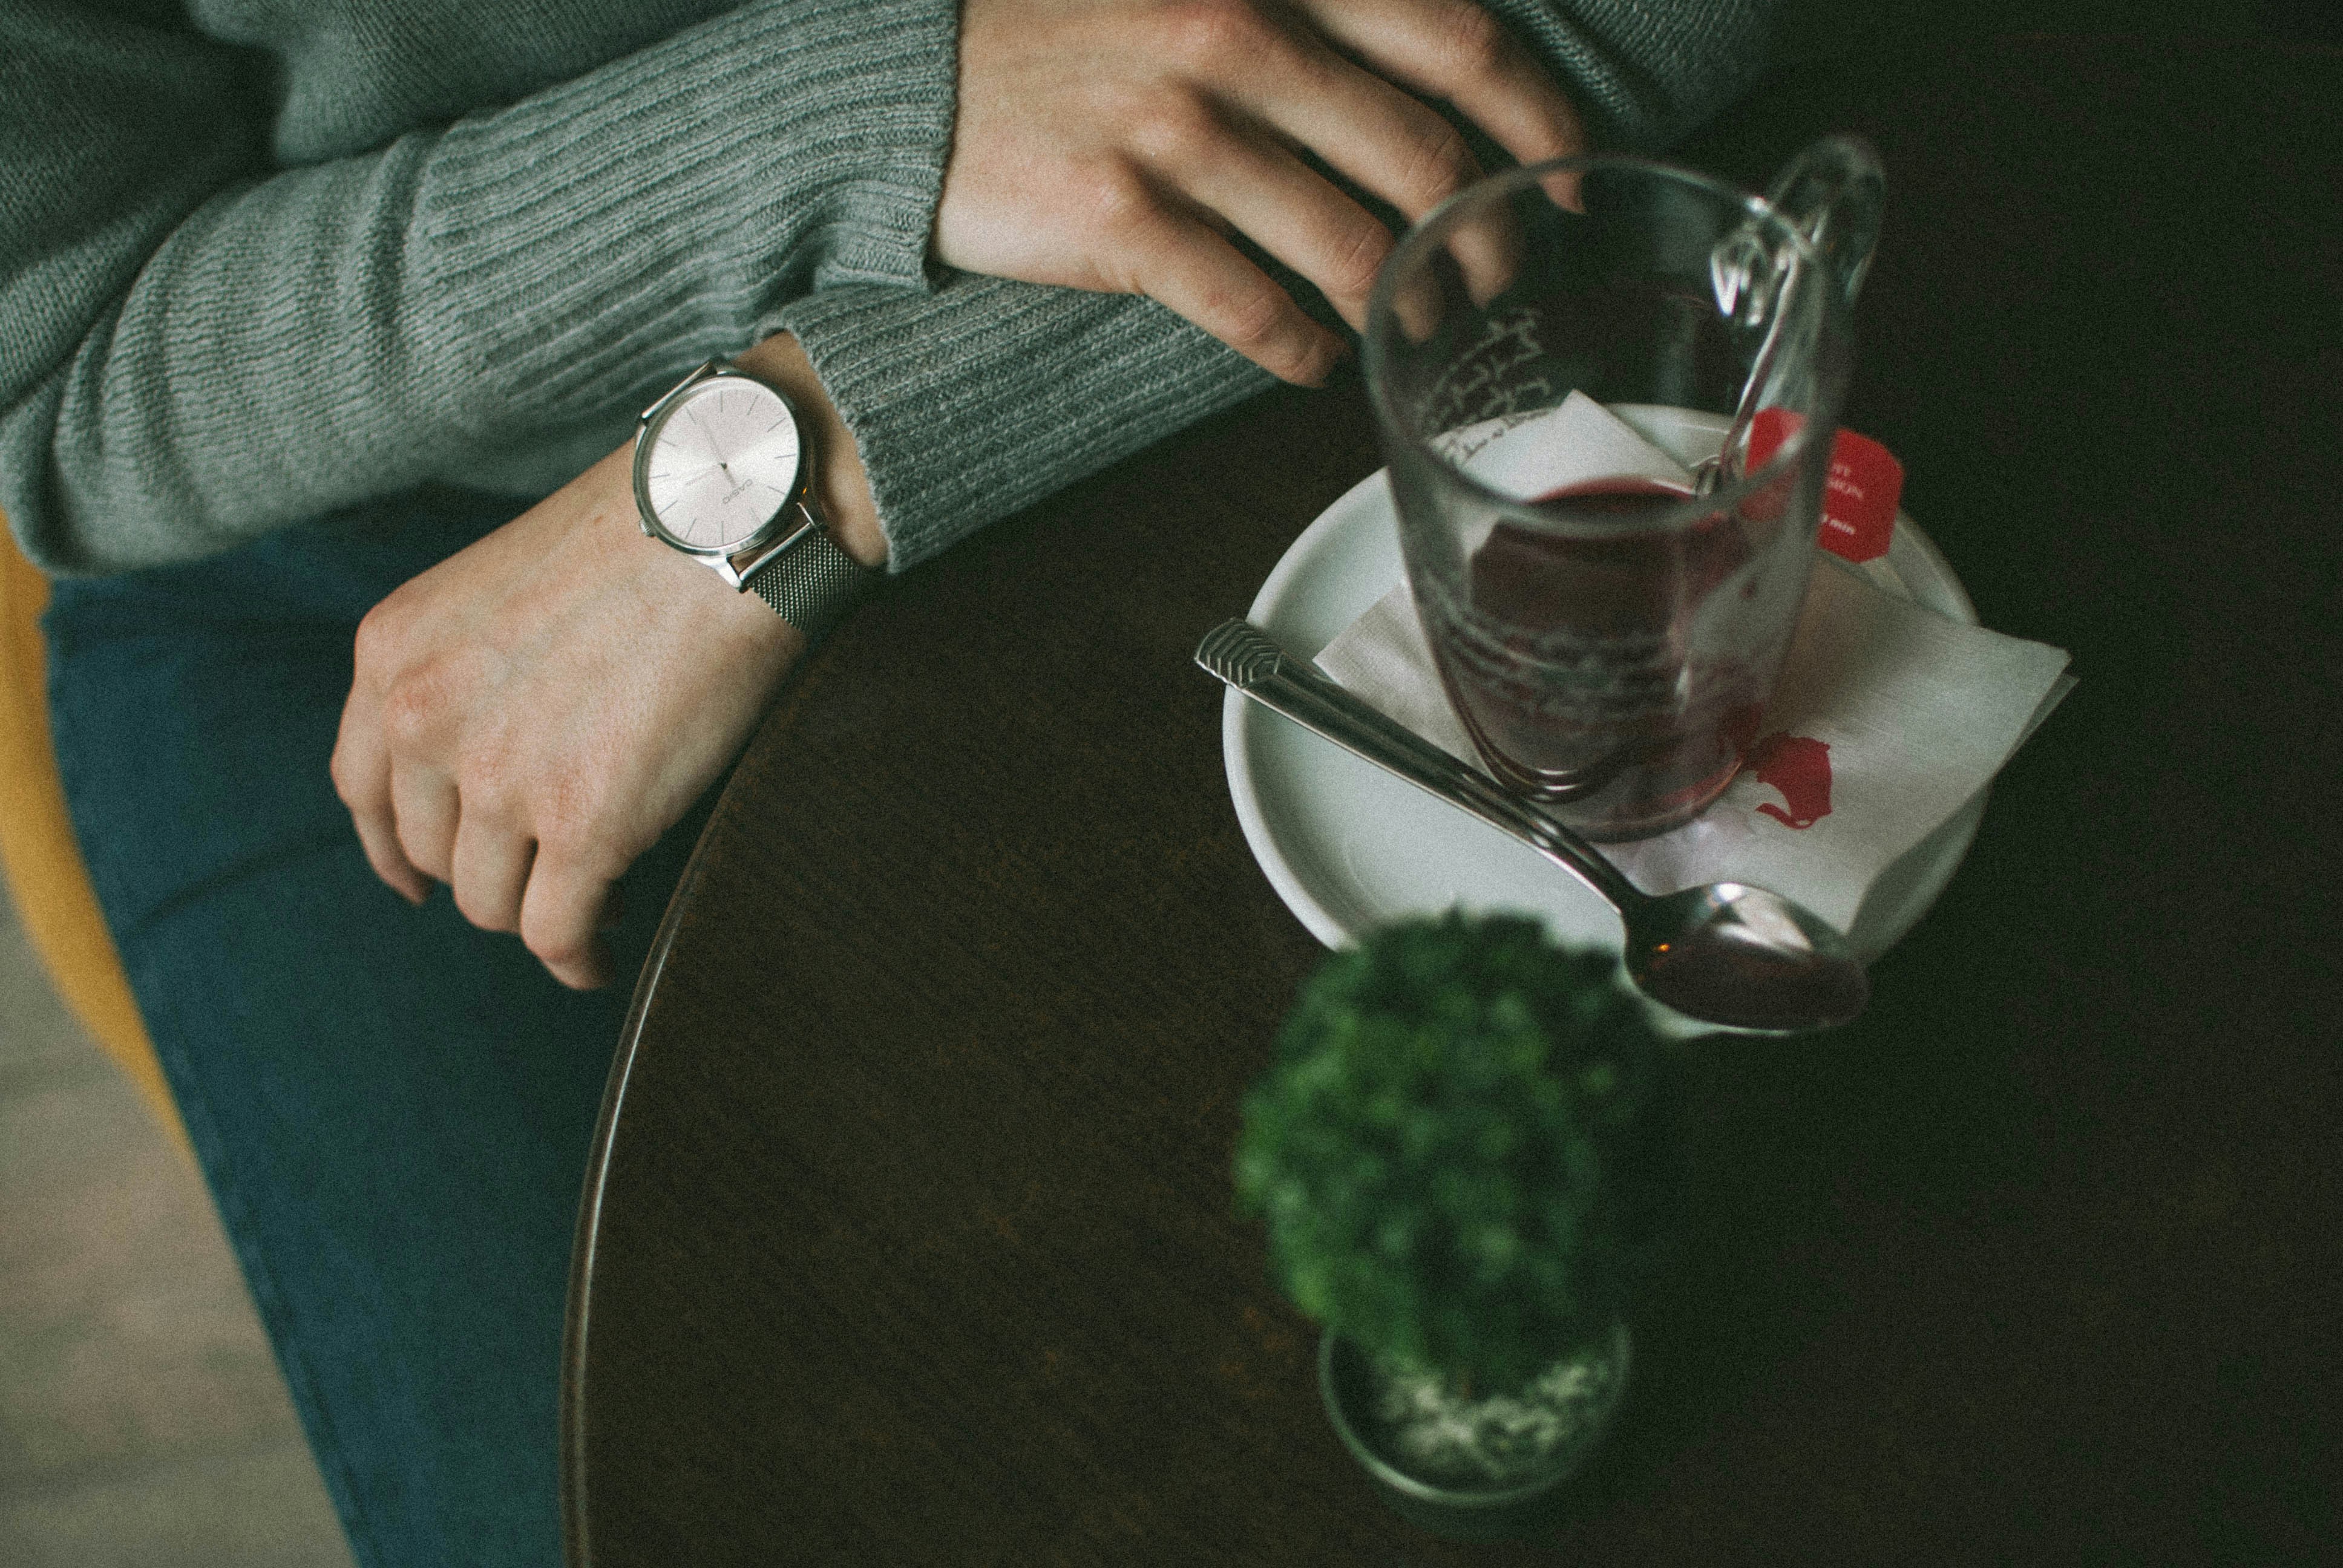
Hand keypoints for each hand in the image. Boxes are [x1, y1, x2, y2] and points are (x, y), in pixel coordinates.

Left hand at [331, 335, 882, 987]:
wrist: (724, 521)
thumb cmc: (643, 533)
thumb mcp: (500, 583)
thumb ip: (468, 664)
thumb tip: (499, 748)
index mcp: (392, 652)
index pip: (362, 787)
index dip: (395, 847)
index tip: (423, 875)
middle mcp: (421, 719)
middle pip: (433, 854)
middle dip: (488, 872)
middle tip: (549, 874)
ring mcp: (499, 779)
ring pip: (493, 903)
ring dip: (541, 914)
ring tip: (594, 907)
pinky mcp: (584, 824)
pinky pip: (558, 934)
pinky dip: (579, 959)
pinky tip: (602, 955)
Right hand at [935, 0, 1584, 383]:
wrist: (902, 91)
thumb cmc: (1057, 41)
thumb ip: (1302, 19)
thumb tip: (1420, 96)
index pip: (1458, 40)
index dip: (1538, 120)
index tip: (1571, 180)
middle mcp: (1236, 33)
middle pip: (1426, 161)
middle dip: (1486, 241)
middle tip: (1495, 283)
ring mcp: (1179, 129)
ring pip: (1354, 247)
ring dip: (1405, 310)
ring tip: (1412, 332)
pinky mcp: (1122, 220)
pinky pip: (1257, 309)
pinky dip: (1305, 349)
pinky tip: (1315, 359)